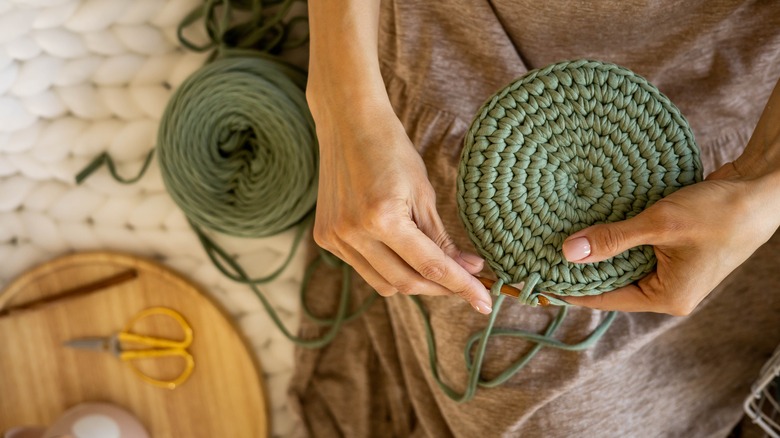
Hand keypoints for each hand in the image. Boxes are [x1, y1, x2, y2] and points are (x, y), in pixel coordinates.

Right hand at [309, 100, 492, 313]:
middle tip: (465, 282)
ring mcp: (335, 238)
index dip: (462, 286)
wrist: (348, 123)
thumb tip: (469, 271)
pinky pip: (364, 269)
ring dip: (413, 281)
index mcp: (382, 218)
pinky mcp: (325, 238)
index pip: (431, 267)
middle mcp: (354, 234)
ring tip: (434, 267)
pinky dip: (387, 267)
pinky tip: (399, 250)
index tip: (485, 302)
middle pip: (406, 283)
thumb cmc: (391, 150)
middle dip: (440, 288)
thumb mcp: (424, 193)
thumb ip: (442, 239)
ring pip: (384, 284)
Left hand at [562, 77, 779, 314]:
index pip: (602, 298)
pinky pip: (634, 248)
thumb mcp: (660, 224)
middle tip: (539, 252)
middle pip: (608, 282)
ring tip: (557, 236)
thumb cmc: (720, 212)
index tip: (534, 278)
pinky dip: (615, 237)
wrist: (762, 189)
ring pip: (620, 263)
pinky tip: (590, 222)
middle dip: (578, 267)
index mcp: (666, 297)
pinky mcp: (672, 249)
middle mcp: (667, 290)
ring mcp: (671, 270)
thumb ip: (612, 239)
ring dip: (596, 249)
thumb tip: (567, 252)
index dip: (567, 288)